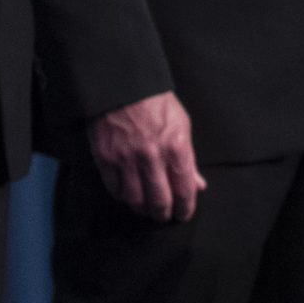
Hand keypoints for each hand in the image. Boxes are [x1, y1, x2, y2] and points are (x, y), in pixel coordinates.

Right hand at [89, 90, 205, 222]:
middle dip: (163, 214)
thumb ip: (189, 159)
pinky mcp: (105, 159)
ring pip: (135, 200)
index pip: (184, 189)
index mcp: (176, 146)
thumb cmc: (156, 104)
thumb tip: (198, 185)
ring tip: (146, 207)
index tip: (184, 214)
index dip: (185, 208)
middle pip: (159, 201)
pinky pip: (115, 190)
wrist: (123, 86)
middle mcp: (152, 156)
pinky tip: (129, 194)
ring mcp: (126, 158)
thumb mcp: (182, 125)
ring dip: (142, 208)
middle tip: (164, 216)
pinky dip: (123, 196)